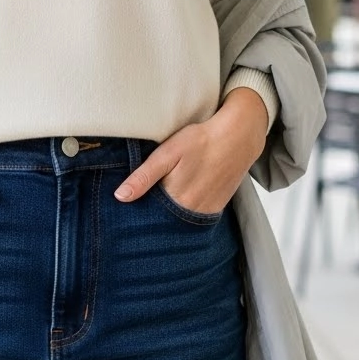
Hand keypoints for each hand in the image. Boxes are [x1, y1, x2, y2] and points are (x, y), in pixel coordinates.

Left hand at [113, 87, 268, 209]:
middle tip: (145, 203)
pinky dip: (185, 213)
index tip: (128, 210)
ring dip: (169, 216)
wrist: (238, 137)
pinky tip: (180, 199)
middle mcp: (192, 211)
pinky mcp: (216, 208)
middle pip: (164, 221)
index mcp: (176, 198)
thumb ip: (144, 176)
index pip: (148, 216)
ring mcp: (206, 211)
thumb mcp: (167, 153)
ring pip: (179, 222)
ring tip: (163, 200)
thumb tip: (120, 197)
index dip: (137, 212)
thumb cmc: (200, 140)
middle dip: (152, 217)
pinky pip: (195, 218)